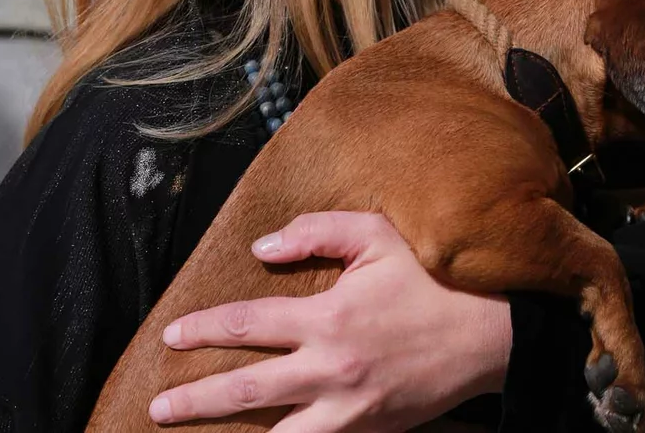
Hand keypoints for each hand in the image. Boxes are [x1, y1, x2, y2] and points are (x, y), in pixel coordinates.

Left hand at [148, 211, 511, 431]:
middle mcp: (330, 369)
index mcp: (328, 317)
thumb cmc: (428, 277)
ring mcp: (348, 409)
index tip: (172, 334)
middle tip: (159, 406)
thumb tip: (262, 249)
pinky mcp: (367, 432)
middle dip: (196, 400)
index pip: (249, 325)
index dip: (205, 329)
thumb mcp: (375, 235)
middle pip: (246, 391)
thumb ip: (316, 232)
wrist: (484, 335)